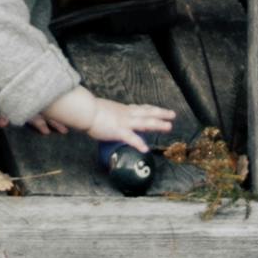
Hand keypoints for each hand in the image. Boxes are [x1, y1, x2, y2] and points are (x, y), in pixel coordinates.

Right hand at [36, 85, 177, 144]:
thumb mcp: (101, 110)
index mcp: (122, 109)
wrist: (83, 110)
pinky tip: (145, 149)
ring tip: (169, 126)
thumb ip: (106, 115)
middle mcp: (125, 114)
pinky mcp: (117, 130)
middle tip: (173, 114)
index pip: (140, 108)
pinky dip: (139, 143)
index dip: (152, 109)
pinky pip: (130, 138)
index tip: (160, 110)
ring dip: (157, 124)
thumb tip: (104, 118)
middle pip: (147, 112)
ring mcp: (123, 121)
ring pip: (144, 122)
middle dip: (161, 114)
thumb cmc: (88, 110)